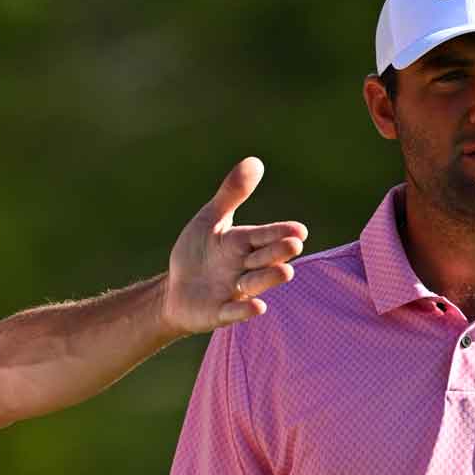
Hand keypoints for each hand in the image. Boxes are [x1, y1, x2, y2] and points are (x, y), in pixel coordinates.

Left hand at [162, 157, 306, 334]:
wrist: (174, 291)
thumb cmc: (197, 253)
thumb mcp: (210, 220)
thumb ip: (231, 194)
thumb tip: (255, 161)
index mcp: (241, 243)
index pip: (263, 235)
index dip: (279, 233)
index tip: (299, 230)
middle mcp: (243, 267)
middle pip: (264, 258)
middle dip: (278, 252)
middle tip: (295, 245)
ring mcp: (233, 291)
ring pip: (254, 283)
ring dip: (269, 278)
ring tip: (285, 271)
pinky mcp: (219, 313)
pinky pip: (233, 312)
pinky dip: (244, 310)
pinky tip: (257, 306)